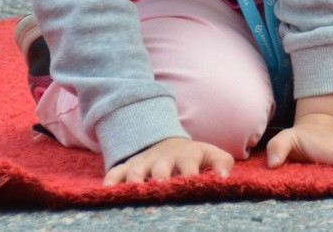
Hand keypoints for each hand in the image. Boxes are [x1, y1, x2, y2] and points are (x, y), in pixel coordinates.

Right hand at [103, 137, 233, 184]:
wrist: (167, 143)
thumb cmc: (192, 156)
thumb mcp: (209, 154)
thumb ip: (221, 163)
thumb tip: (225, 177)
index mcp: (186, 156)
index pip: (189, 165)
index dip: (190, 174)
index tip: (191, 184)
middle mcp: (163, 160)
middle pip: (160, 167)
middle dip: (160, 177)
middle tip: (161, 186)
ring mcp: (144, 163)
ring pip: (136, 171)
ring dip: (135, 179)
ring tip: (133, 190)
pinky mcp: (128, 167)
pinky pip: (116, 172)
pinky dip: (111, 179)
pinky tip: (107, 189)